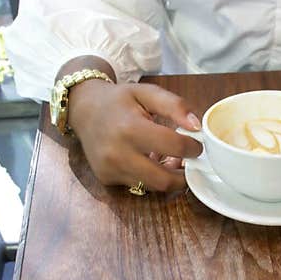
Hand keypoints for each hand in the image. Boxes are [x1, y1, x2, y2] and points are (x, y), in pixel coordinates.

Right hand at [67, 79, 203, 192]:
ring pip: (152, 186)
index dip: (192, 147)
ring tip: (169, 159)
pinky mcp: (106, 178)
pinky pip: (137, 185)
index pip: (173, 146)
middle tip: (189, 163)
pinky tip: (148, 161)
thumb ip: (175, 105)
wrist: (83, 110)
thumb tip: (197, 126)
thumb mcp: (147, 92)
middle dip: (183, 176)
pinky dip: (149, 177)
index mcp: (130, 128)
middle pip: (164, 180)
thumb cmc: (118, 100)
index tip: (196, 145)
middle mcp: (117, 153)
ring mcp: (110, 169)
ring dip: (167, 177)